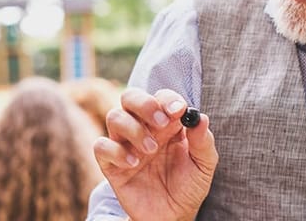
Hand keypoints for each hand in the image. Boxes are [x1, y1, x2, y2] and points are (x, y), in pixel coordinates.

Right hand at [94, 89, 217, 220]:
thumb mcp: (203, 166)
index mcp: (167, 123)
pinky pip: (101, 146)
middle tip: (161, 123)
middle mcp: (143, 128)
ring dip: (133, 129)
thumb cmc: (188, 186)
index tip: (178, 111)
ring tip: (150, 150)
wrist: (172, 216)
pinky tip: (133, 164)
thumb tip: (200, 118)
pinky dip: (115, 151)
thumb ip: (203, 142)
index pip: (161, 97)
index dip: (167, 99)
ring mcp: (125, 144)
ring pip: (114, 117)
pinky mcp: (111, 164)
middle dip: (144, 104)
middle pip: (130, 97)